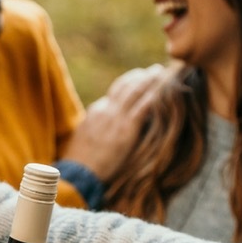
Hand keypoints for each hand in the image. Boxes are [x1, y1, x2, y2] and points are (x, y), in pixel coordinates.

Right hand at [60, 64, 165, 180]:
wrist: (79, 172)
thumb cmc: (81, 160)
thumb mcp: (84, 137)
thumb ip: (95, 126)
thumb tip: (102, 125)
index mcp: (96, 110)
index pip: (114, 91)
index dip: (128, 82)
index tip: (139, 78)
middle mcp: (106, 109)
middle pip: (125, 85)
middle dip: (140, 76)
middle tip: (153, 70)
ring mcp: (116, 118)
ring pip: (135, 91)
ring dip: (149, 79)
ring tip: (160, 72)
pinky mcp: (126, 129)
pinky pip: (142, 107)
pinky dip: (153, 95)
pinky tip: (162, 89)